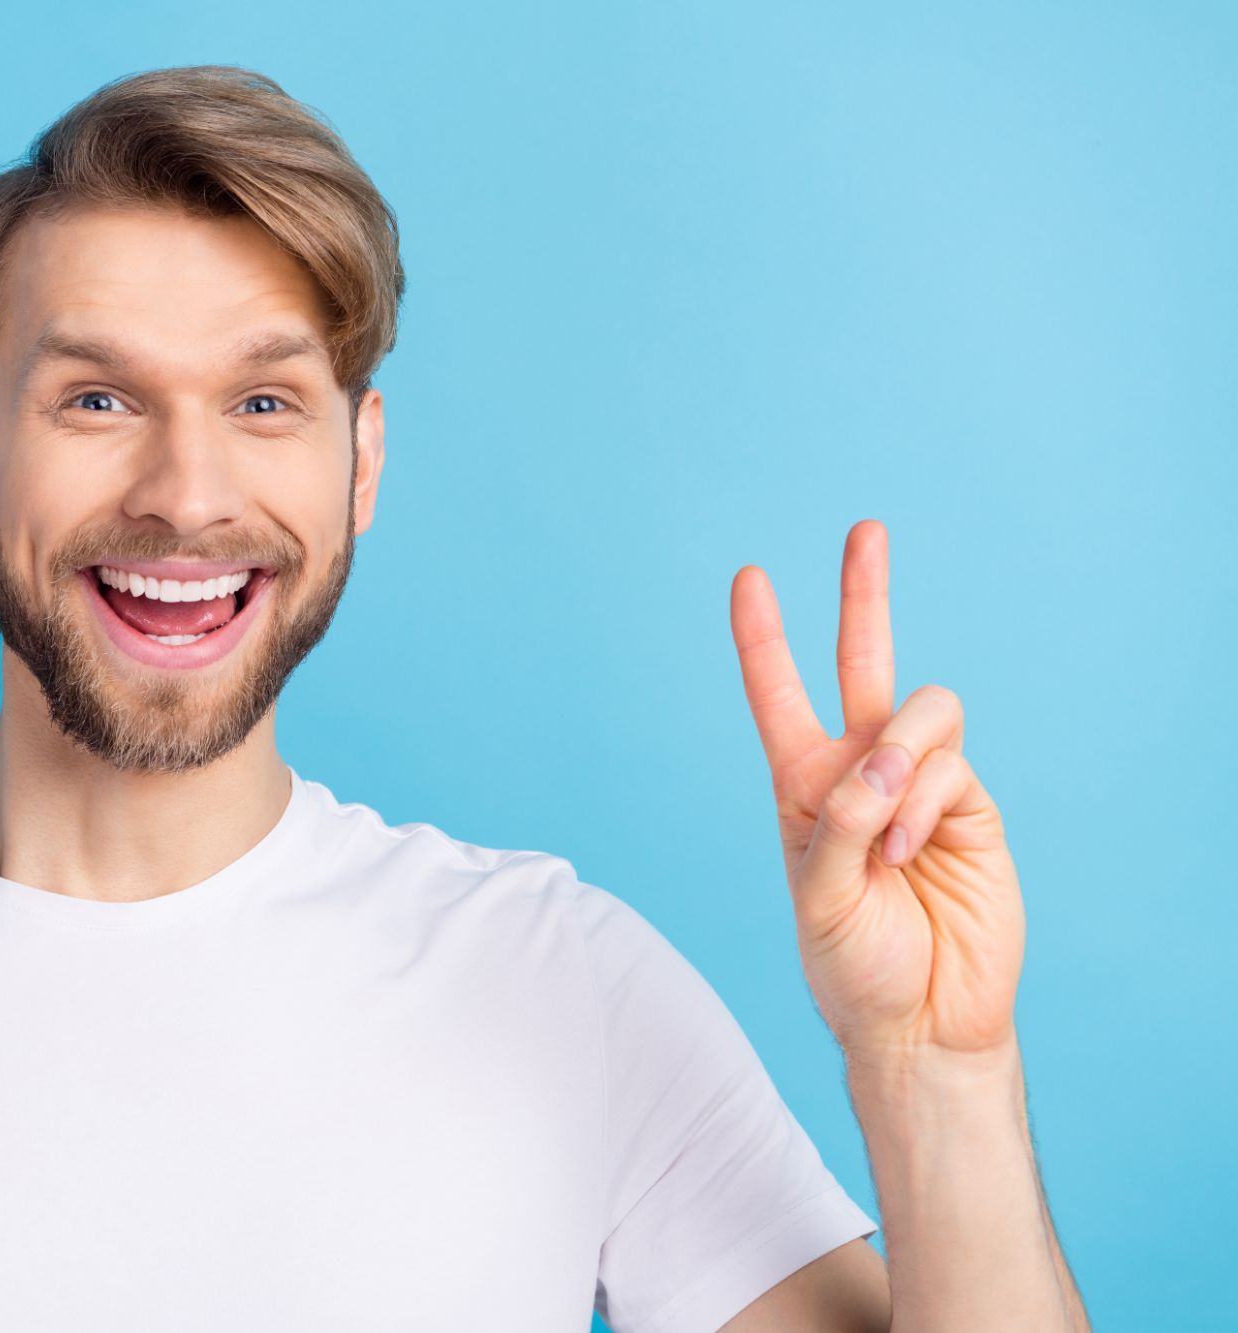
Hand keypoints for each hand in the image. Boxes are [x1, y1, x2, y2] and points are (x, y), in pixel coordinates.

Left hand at [728, 520, 1024, 1062]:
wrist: (919, 1022)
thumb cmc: (854, 965)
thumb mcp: (818, 895)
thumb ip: (840, 820)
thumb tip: (885, 757)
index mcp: (804, 786)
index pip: (780, 696)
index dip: (764, 639)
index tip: (749, 578)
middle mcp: (861, 773)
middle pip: (864, 664)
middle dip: (864, 595)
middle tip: (866, 529)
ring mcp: (920, 786)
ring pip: (921, 712)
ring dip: (899, 762)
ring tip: (886, 840)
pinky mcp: (972, 807)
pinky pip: (948, 764)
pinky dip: (921, 804)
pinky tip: (910, 854)